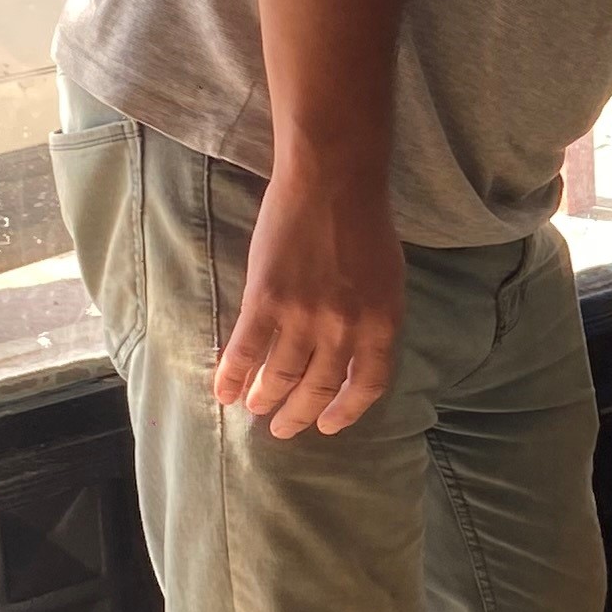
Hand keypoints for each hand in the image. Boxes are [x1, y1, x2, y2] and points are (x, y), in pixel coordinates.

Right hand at [214, 164, 403, 439]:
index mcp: (381, 325)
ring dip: (265, 398)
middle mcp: (344, 330)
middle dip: (299, 415)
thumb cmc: (364, 225)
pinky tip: (224, 392)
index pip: (366, 385)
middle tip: (283, 429)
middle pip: (318, 388)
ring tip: (255, 409)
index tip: (328, 427)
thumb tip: (351, 357)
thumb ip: (372, 321)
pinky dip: (232, 375)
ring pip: (279, 375)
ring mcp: (302, 317)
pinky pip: (245, 351)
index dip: (345, 412)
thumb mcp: (387, 281)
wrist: (331, 182)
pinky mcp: (264, 301)